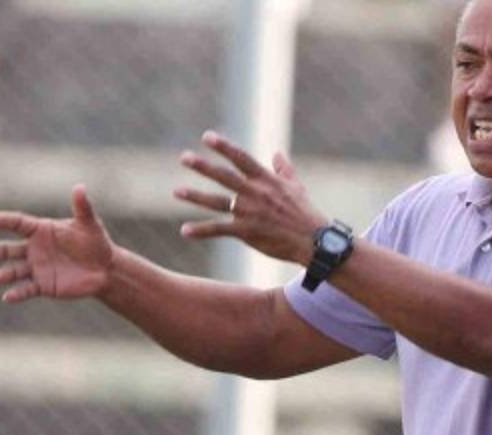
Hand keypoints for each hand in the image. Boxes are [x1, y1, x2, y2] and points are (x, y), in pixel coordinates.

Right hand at [0, 185, 114, 302]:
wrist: (105, 269)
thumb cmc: (96, 242)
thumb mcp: (90, 224)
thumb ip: (82, 208)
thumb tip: (80, 187)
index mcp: (41, 230)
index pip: (17, 223)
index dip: (2, 221)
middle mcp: (33, 249)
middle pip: (6, 250)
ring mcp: (36, 268)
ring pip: (13, 271)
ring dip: (1, 275)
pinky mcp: (43, 286)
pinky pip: (26, 289)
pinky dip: (16, 293)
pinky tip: (7, 297)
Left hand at [175, 131, 326, 264]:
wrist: (315, 241)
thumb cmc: (306, 213)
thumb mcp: (296, 187)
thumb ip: (284, 169)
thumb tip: (277, 153)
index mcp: (266, 180)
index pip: (241, 158)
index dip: (223, 146)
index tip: (206, 137)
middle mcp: (255, 193)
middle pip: (223, 176)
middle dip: (203, 166)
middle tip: (184, 158)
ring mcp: (249, 212)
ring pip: (216, 201)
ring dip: (195, 196)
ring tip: (176, 191)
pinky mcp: (246, 231)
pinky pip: (218, 230)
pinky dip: (201, 230)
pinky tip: (184, 230)